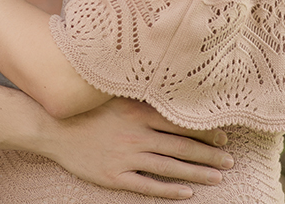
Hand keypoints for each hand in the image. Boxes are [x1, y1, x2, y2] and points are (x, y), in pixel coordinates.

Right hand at [42, 98, 232, 199]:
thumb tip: (171, 92)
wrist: (53, 126)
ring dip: (196, 174)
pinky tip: (187, 193)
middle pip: (181, 147)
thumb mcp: (116, 94)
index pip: (180, 123)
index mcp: (139, 112)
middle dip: (209, 155)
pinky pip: (147, 185)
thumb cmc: (87, 108)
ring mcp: (125, 157)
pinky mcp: (114, 176)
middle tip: (231, 161)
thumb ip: (142, 96)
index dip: (205, 132)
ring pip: (169, 167)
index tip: (224, 138)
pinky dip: (169, 190)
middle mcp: (136, 135)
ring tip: (217, 178)